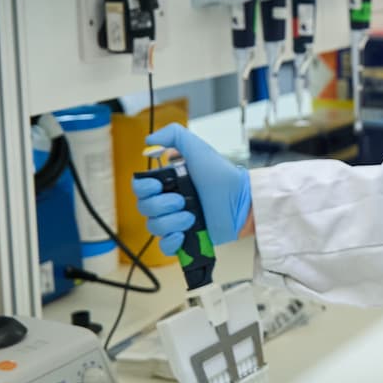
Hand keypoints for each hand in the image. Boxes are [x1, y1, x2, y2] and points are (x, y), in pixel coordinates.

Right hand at [132, 122, 251, 254]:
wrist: (242, 201)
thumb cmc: (222, 175)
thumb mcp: (198, 148)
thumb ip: (174, 135)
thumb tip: (148, 141)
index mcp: (168, 182)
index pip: (140, 187)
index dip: (144, 188)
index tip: (158, 185)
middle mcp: (169, 201)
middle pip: (145, 208)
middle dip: (162, 205)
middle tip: (182, 201)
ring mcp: (176, 221)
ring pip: (154, 227)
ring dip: (170, 222)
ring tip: (191, 217)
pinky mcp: (186, 239)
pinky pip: (165, 246)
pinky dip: (170, 242)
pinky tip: (182, 234)